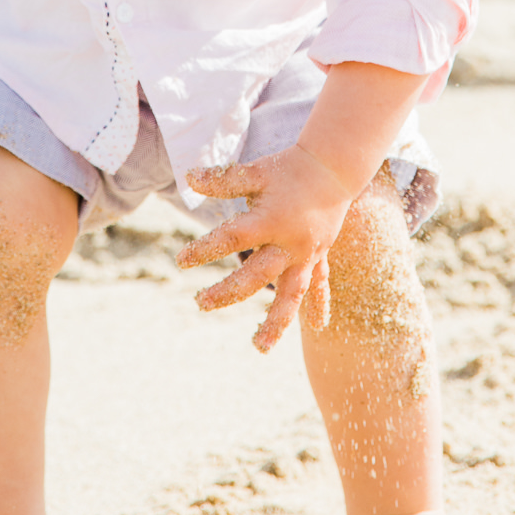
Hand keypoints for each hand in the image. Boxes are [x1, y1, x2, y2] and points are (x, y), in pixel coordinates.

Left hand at [175, 144, 360, 353]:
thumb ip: (224, 179)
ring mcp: (306, 254)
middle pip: (257, 275)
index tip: (181, 261)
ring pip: (292, 294)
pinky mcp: (318, 256)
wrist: (333, 167)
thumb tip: (188, 177)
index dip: (205, 249)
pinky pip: (320, 284)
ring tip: (259, 347)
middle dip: (228, 292)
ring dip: (277, 321)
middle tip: (200, 303)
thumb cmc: (289, 168)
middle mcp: (289, 243)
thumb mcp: (256, 171)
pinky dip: (318, 304)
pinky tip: (316, 327)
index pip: (232, 238)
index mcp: (270, 220)